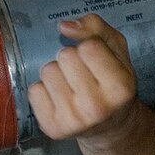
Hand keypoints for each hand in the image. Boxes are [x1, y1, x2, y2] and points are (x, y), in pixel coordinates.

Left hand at [30, 15, 141, 145]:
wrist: (111, 128)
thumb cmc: (113, 83)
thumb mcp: (117, 52)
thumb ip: (96, 28)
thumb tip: (64, 26)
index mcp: (119, 87)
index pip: (89, 46)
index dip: (90, 47)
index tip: (96, 60)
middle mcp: (97, 106)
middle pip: (66, 56)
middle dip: (72, 59)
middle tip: (82, 74)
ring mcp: (73, 120)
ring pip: (48, 71)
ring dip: (57, 73)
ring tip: (70, 86)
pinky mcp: (53, 128)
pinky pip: (34, 90)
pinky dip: (44, 90)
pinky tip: (59, 98)